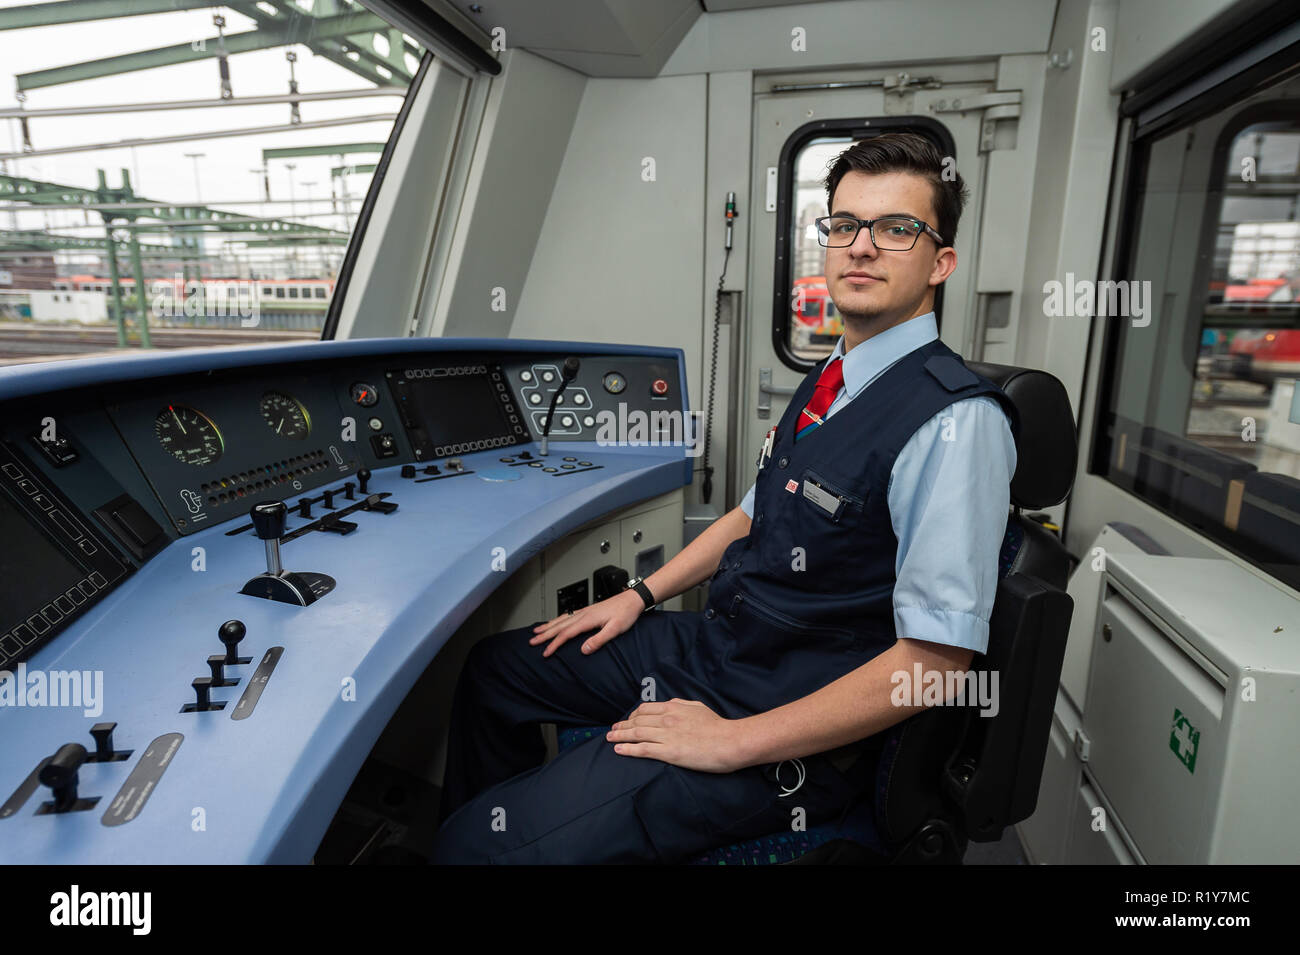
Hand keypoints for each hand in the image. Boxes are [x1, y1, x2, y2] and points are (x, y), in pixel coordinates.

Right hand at [529, 589, 642, 656]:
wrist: (633, 600)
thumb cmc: (626, 614)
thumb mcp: (615, 629)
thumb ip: (599, 640)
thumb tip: (583, 650)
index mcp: (587, 619)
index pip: (566, 634)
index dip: (554, 644)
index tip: (545, 652)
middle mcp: (583, 614)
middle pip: (559, 625)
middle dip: (544, 634)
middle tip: (532, 641)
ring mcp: (584, 611)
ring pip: (561, 619)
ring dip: (548, 626)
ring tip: (537, 631)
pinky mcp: (588, 610)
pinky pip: (567, 615)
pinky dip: (557, 619)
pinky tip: (555, 621)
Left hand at [607, 699, 744, 772]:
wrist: (730, 741)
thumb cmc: (718, 725)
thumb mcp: (698, 707)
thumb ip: (682, 704)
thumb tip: (670, 702)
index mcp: (673, 708)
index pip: (645, 709)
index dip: (632, 715)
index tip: (627, 720)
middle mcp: (666, 719)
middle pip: (637, 721)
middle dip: (622, 725)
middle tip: (612, 730)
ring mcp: (667, 736)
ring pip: (636, 734)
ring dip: (620, 736)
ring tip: (610, 739)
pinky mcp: (669, 752)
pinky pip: (643, 749)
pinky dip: (628, 749)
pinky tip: (618, 750)